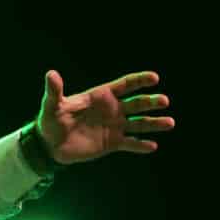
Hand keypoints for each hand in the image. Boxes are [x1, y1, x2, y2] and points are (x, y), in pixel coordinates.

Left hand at [36, 69, 174, 166]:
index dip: (140, 80)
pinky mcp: (112, 143)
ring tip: (170, 123)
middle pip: (137, 103)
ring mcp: (114, 126)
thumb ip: (55, 90)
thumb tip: (51, 74)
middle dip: (151, 102)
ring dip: (154, 123)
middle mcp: (112, 109)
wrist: (49, 145)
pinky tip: (153, 146)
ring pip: (139, 123)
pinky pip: (130, 143)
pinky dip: (141, 145)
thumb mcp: (51, 105)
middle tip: (164, 101)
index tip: (155, 78)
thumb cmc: (50, 121)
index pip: (125, 85)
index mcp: (101, 96)